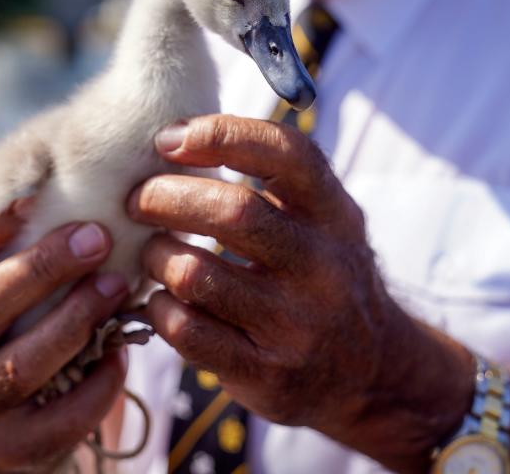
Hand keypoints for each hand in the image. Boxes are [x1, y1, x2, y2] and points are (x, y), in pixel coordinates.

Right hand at [0, 207, 129, 472]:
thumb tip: (42, 174)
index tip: (34, 197)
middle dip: (42, 268)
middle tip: (95, 236)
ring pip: (20, 365)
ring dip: (75, 319)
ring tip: (116, 285)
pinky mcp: (5, 452)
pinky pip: (59, 418)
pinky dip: (96, 382)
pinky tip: (119, 351)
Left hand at [128, 114, 472, 470]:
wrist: (371, 371)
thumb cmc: (322, 273)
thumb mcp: (324, 219)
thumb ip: (273, 177)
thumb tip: (174, 138)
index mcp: (334, 213)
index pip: (286, 152)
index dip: (220, 135)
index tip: (168, 139)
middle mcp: (322, 265)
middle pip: (232, 212)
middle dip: (165, 197)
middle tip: (137, 200)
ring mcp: (296, 324)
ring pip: (196, 274)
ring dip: (155, 255)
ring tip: (151, 251)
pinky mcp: (267, 373)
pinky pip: (187, 331)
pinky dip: (159, 308)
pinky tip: (161, 299)